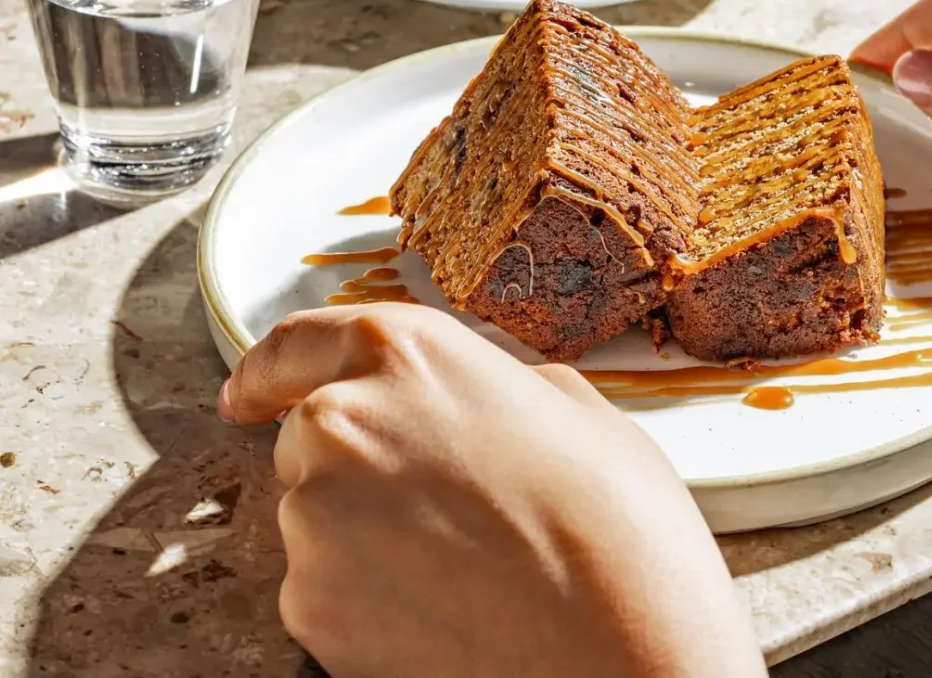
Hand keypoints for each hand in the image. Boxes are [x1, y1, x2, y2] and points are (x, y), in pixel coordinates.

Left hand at [219, 304, 764, 677]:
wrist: (626, 652)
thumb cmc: (615, 521)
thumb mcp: (571, 407)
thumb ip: (494, 384)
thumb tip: (482, 400)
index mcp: (405, 355)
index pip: (298, 342)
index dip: (266, 369)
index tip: (247, 391)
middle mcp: (341, 426)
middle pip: (312, 436)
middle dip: (360, 460)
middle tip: (442, 493)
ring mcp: (317, 525)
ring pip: (319, 516)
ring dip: (366, 528)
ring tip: (461, 555)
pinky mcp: (312, 615)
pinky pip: (325, 589)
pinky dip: (367, 594)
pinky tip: (443, 601)